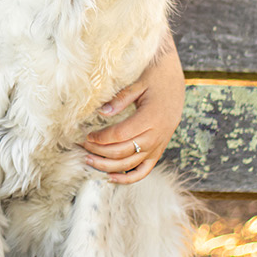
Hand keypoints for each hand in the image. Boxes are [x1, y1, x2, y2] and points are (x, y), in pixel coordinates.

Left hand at [80, 36, 184, 183]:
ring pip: (130, 164)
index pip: (120, 134)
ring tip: (88, 160)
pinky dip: (128, 178)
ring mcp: (158, 146)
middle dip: (99, 151)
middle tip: (80, 146)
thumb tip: (101, 112)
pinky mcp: (158, 151)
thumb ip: (120, 99)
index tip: (85, 135)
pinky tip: (111, 178)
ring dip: (107, 166)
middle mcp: (156, 136)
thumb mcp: (138, 83)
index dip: (101, 138)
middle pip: (123, 151)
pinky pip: (144, 170)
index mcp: (151, 118)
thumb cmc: (155, 78)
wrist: (176, 82)